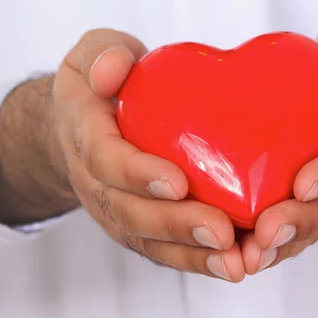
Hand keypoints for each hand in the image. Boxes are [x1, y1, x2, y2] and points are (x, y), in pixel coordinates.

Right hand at [52, 29, 244, 280]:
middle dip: (176, 225)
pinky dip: (196, 260)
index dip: (138, 174)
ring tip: (235, 261)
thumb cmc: (100, 84)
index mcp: (85, 134)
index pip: (104, 159)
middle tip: (221, 232)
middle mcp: (95, 181)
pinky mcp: (136, 223)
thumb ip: (104, 55)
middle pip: (130, 213)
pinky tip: (234, 262)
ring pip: (148, 240)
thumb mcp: (95, 54)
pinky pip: (163, 248)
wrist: (83, 122)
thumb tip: (113, 68)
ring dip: (191, 254)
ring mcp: (115, 207)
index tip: (178, 182)